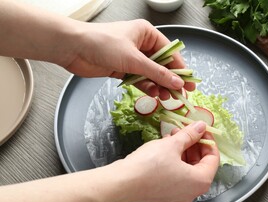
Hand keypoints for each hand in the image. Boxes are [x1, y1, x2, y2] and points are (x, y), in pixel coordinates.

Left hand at [63, 19, 194, 97]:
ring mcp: (131, 58)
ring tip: (166, 97)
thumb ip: (157, 73)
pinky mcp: (122, 69)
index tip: (189, 83)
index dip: (180, 69)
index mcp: (146, 34)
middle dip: (170, 80)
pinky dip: (145, 87)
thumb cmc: (102, 44)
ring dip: (158, 85)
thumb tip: (177, 82)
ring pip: (151, 74)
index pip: (170, 52)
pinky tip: (152, 94)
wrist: (73, 48)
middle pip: (162, 65)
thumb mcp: (134, 59)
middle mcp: (141, 45)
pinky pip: (139, 79)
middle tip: (180, 94)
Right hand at [117, 121, 219, 201]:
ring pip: (187, 171)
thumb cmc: (148, 166)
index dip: (208, 141)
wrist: (122, 183)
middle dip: (194, 146)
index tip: (202, 131)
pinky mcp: (164, 197)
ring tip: (173, 137)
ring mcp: (177, 197)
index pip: (213, 159)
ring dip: (183, 152)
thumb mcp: (172, 144)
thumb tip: (200, 128)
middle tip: (186, 131)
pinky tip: (165, 149)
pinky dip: (174, 163)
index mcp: (200, 182)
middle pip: (200, 166)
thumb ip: (190, 135)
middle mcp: (192, 193)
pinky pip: (176, 178)